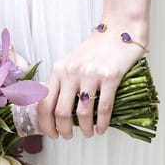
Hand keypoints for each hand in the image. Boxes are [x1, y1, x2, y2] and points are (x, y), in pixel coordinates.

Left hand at [37, 22, 147, 138]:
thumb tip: (55, 110)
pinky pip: (104, 107)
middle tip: (67, 137)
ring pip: (82, 113)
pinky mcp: (110, 76)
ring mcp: (90, 74)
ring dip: (85, 129)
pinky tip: (102, 129)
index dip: (45, 123)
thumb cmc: (97, 47)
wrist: (120, 28)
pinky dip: (102, 123)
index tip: (51, 133)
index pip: (44, 103)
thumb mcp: (71, 61)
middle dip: (63, 130)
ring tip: (88, 133)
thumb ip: (62, 81)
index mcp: (58, 70)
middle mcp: (71, 72)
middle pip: (61, 112)